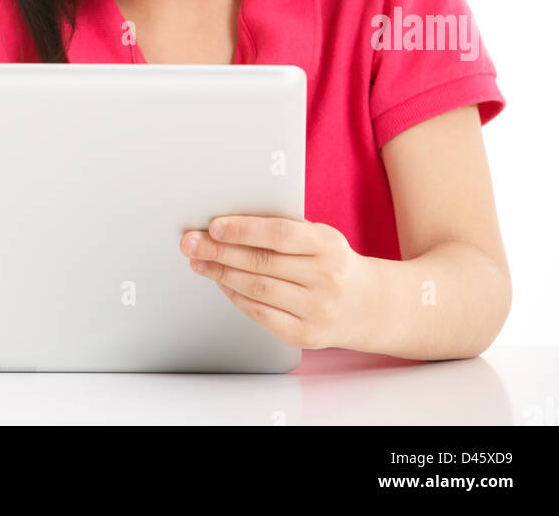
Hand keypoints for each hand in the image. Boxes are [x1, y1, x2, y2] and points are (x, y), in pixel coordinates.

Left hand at [179, 215, 371, 349]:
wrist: (368, 305)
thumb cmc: (333, 261)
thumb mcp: (320, 237)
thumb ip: (285, 230)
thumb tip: (231, 223)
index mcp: (328, 245)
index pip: (279, 235)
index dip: (243, 230)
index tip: (214, 225)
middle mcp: (324, 278)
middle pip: (261, 263)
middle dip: (219, 251)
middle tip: (191, 242)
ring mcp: (316, 310)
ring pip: (257, 289)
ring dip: (221, 273)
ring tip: (199, 261)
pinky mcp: (305, 336)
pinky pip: (260, 314)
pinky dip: (236, 297)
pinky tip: (221, 283)